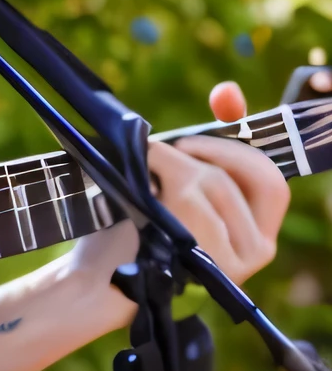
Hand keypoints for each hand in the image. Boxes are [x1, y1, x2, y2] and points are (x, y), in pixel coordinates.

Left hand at [69, 81, 290, 316]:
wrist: (99, 275)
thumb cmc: (136, 225)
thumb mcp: (176, 182)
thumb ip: (206, 146)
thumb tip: (230, 95)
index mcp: (255, 234)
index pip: (272, 181)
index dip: (245, 144)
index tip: (221, 110)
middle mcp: (256, 251)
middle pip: (247, 173)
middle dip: (209, 148)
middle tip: (175, 146)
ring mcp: (235, 259)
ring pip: (213, 179)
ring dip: (171, 161)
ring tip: (144, 170)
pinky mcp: (207, 258)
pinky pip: (189, 191)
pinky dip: (159, 170)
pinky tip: (139, 179)